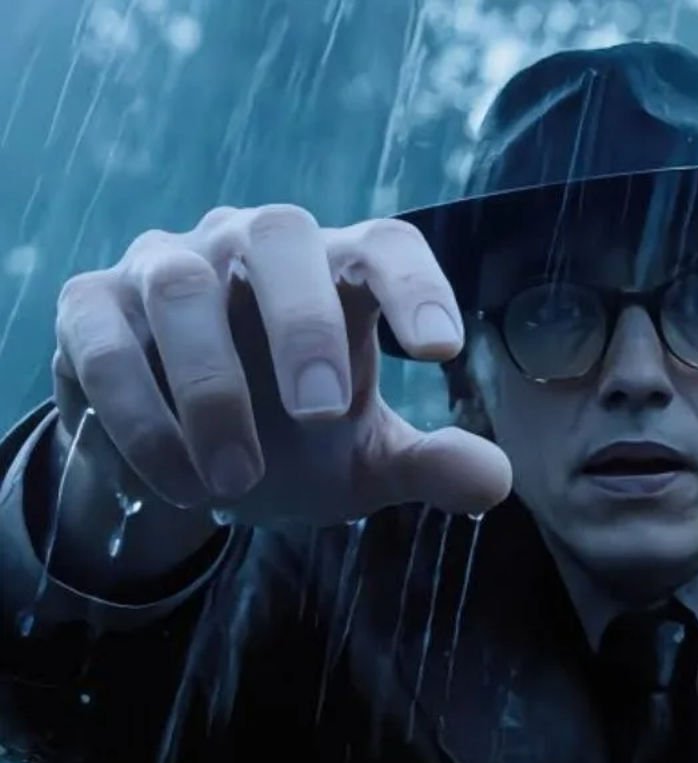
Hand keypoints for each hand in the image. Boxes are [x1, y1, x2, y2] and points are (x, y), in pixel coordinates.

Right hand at [51, 204, 511, 525]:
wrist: (185, 466)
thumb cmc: (293, 441)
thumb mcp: (365, 462)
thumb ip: (427, 465)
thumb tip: (497, 481)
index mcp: (339, 270)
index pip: (386, 245)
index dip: (416, 285)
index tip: (441, 351)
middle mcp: (254, 247)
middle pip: (283, 236)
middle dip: (306, 322)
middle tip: (323, 416)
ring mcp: (168, 266)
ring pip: (182, 286)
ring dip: (213, 390)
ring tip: (238, 483)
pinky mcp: (92, 307)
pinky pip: (105, 340)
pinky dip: (139, 412)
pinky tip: (176, 481)